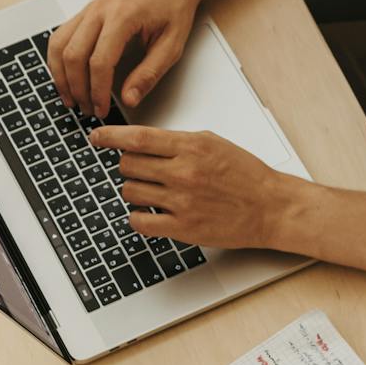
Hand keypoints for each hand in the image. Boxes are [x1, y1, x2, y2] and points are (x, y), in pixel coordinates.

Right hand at [47, 0, 200, 117]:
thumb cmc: (173, 5)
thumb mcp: (172, 44)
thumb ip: (150, 73)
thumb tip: (129, 99)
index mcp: (123, 15)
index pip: (99, 61)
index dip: (97, 91)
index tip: (102, 109)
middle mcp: (100, 9)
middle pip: (73, 54)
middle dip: (77, 88)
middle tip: (87, 109)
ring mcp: (90, 7)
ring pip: (60, 44)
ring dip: (61, 75)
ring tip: (71, 98)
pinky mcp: (86, 10)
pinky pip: (61, 35)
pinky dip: (59, 58)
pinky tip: (67, 75)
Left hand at [92, 124, 301, 251]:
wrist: (269, 206)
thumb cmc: (245, 174)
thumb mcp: (213, 143)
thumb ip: (178, 141)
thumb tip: (144, 141)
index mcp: (191, 146)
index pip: (139, 138)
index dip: (111, 136)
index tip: (96, 136)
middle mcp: (184, 172)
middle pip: (129, 165)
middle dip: (128, 165)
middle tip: (139, 168)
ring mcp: (182, 202)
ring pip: (131, 192)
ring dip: (134, 189)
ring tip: (151, 190)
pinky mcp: (183, 228)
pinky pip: (141, 221)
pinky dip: (138, 216)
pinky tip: (150, 211)